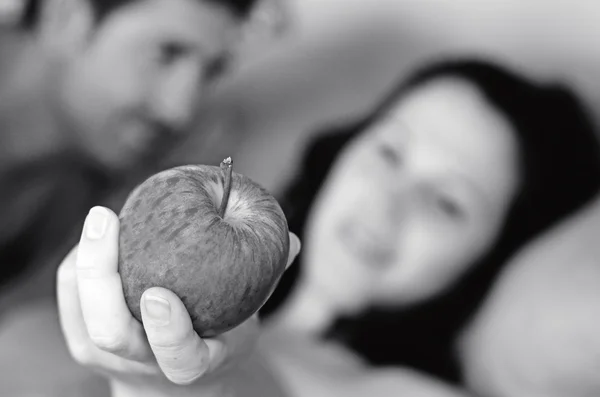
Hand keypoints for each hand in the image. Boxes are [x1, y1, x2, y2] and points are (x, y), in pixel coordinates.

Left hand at [57, 206, 299, 396]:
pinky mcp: (83, 341)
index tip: (160, 293)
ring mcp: (107, 358)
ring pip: (83, 315)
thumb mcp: (246, 316)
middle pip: (112, 334)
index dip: (168, 331)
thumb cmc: (215, 335)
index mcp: (191, 364)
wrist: (170, 379)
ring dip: (86, 263)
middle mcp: (144, 366)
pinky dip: (79, 264)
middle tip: (106, 219)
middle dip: (102, 277)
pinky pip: (70, 299)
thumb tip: (290, 241)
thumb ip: (265, 277)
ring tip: (103, 218)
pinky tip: (98, 235)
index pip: (179, 358)